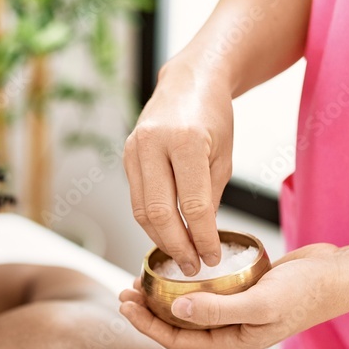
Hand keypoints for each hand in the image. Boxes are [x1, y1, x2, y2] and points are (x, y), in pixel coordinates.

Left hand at [119, 244, 341, 348]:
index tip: (126, 305)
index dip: (147, 325)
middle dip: (149, 311)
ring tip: (143, 279)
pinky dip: (187, 282)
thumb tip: (176, 311)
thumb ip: (218, 310)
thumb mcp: (260, 303)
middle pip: (179, 325)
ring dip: (165, 296)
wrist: (337, 275)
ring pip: (190, 308)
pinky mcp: (242, 293)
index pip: (177, 340)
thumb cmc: (305, 293)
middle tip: (125, 291)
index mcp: (232, 344)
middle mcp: (231, 332)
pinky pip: (206, 292)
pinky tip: (175, 267)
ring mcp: (237, 313)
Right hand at [124, 63, 233, 275]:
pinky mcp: (126, 156)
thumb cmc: (213, 117)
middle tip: (193, 266)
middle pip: (159, 213)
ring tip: (181, 256)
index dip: (202, 238)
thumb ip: (210, 197)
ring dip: (161, 239)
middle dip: (177, 246)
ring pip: (142, 211)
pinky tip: (167, 235)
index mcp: (184, 141)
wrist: (188, 81)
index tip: (212, 257)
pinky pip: (137, 200)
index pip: (192, 205)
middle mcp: (153, 144)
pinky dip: (151, 223)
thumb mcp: (223, 157)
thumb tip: (201, 238)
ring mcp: (134, 149)